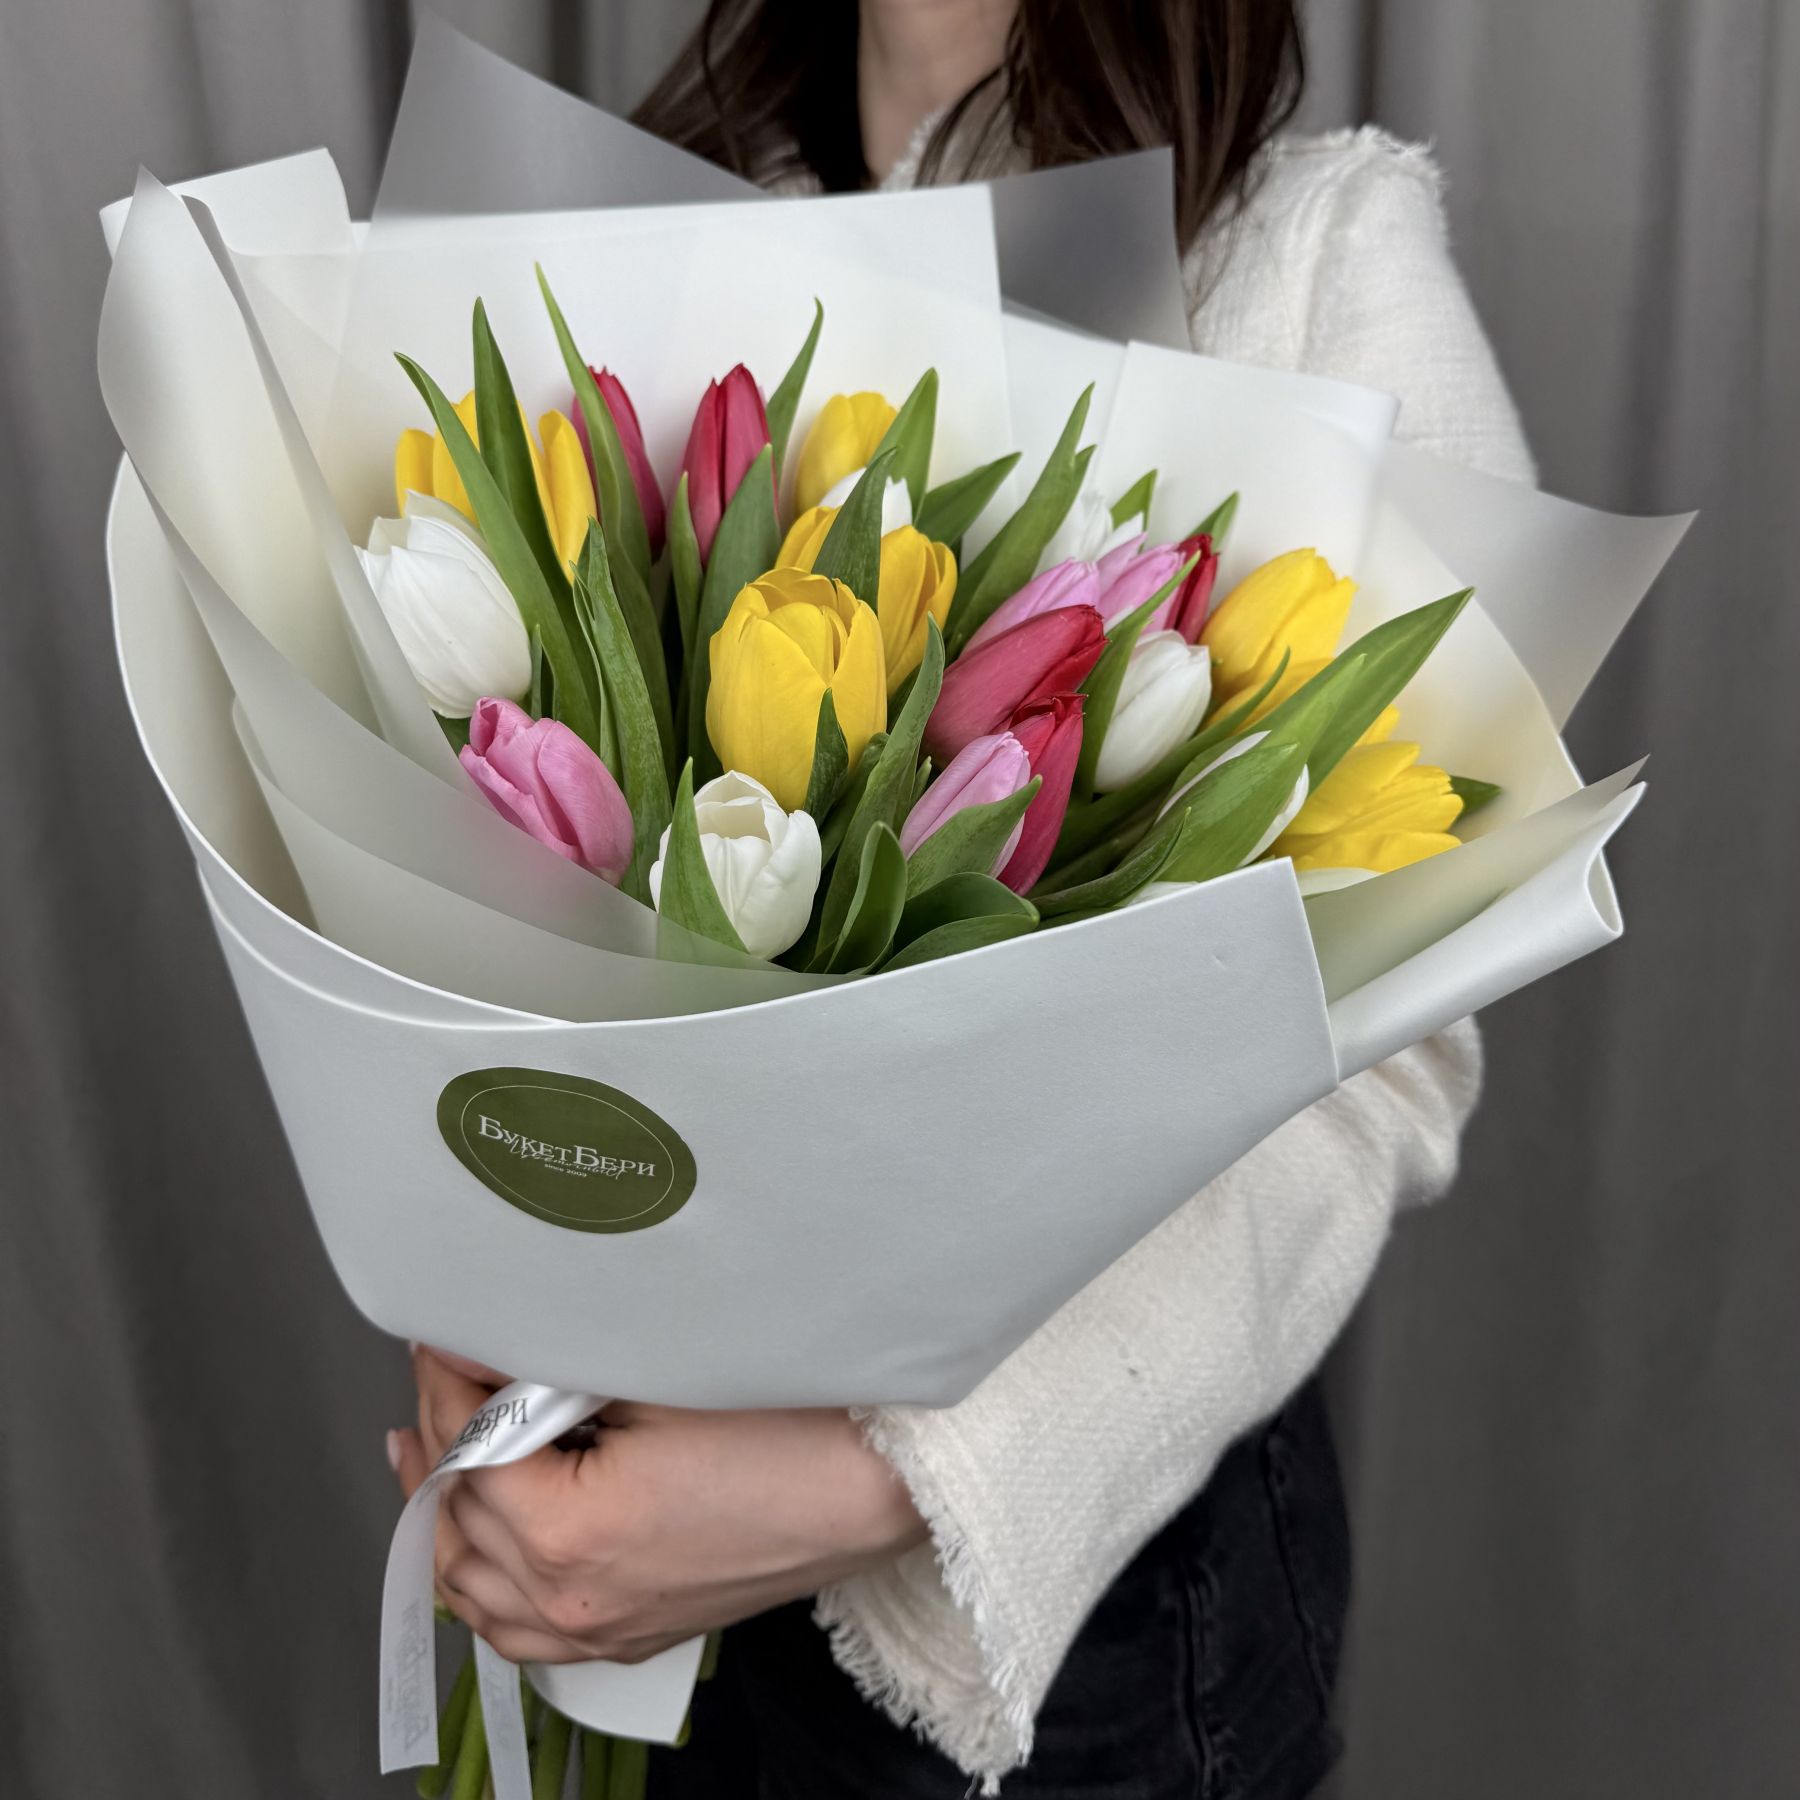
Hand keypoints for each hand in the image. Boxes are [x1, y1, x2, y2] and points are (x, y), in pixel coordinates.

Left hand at [389, 1347, 926, 1665]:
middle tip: (436, 1377)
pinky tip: (482, 1546)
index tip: (440, 1333)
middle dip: (438, 1440)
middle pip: (457, 1520)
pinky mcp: (633, 1632)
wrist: (875, 1485)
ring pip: (474, 1590)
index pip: (465, 1450)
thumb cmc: (788, 1428)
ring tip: (429, 1457)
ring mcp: (602, 1627)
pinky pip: (520, 1631)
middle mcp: (572, 1600)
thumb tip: (488, 1346)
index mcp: (567, 1535)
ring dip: (447, 1517)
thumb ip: (553, 1369)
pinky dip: (484, 1586)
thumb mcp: (656, 1376)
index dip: (445, 1381)